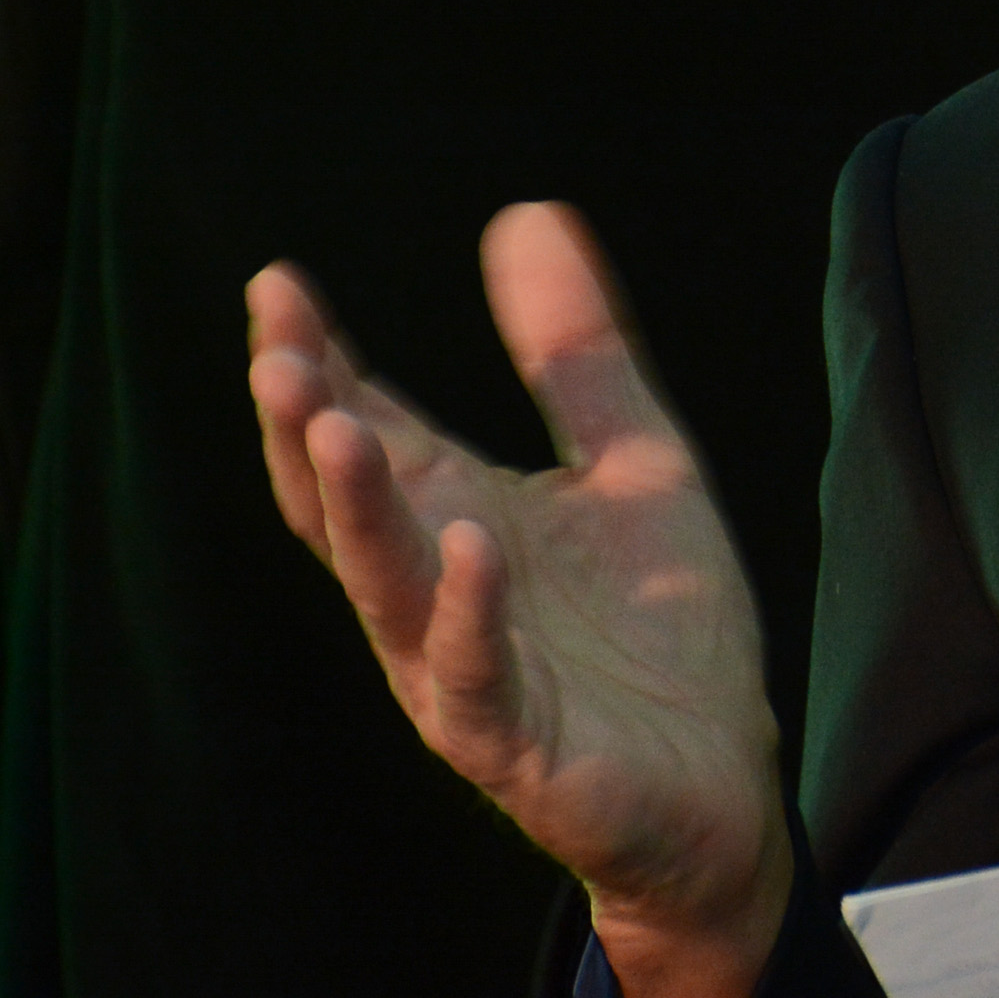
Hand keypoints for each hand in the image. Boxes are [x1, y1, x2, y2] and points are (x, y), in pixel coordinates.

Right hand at [246, 201, 790, 997]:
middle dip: (303, 427)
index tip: (276, 282)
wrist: (723, 785)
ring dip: (358, 507)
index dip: (316, 360)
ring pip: (384, 589)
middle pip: (342, 504)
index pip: (360, 430)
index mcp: (449, 521)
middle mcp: (432, 596)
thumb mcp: (631, 463)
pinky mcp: (521, 746)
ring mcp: (462, 675)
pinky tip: (473, 542)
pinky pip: (476, 679)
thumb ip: (578, 354)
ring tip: (337, 421)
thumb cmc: (656, 632)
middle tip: (275, 348)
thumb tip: (524, 212)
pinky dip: (467, 611)